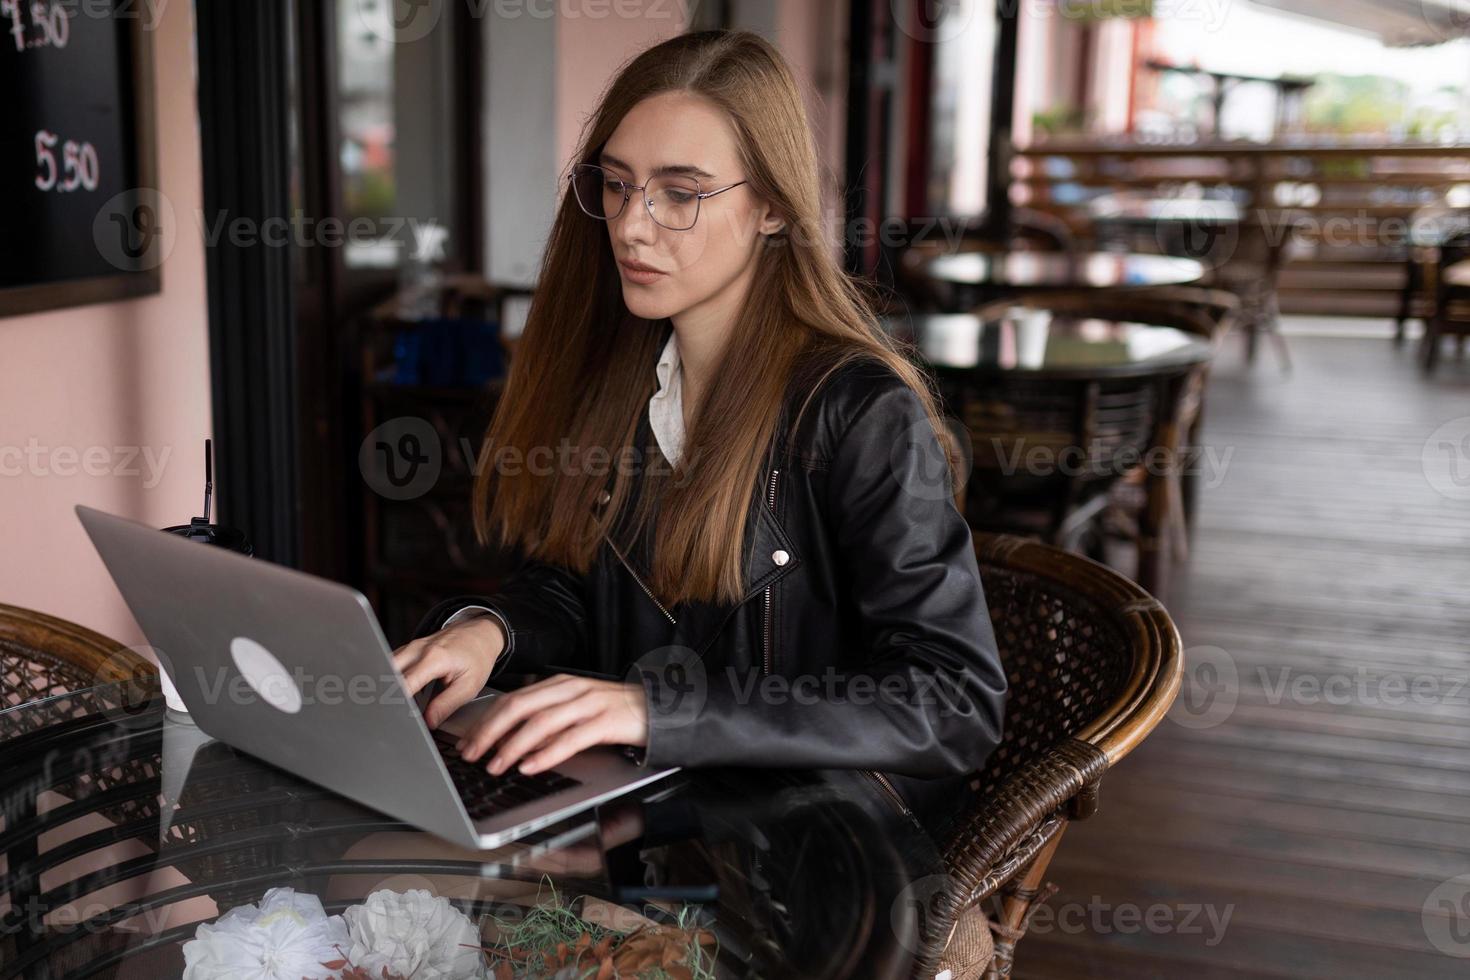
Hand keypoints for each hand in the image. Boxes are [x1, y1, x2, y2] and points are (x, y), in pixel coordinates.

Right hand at [391, 614, 506, 728]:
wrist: (480, 634)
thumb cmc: (477, 657)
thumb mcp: (469, 686)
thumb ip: (447, 705)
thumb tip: (429, 722)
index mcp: (434, 658)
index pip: (405, 683)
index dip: (396, 702)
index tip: (393, 716)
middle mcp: (418, 649)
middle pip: (387, 673)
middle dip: (384, 693)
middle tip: (388, 713)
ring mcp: (411, 647)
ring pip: (386, 668)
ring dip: (386, 686)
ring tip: (393, 704)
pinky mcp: (408, 650)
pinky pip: (392, 664)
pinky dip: (390, 679)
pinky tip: (398, 692)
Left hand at [455, 675, 647, 776]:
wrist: (661, 710)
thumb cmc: (616, 714)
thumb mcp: (576, 713)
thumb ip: (548, 724)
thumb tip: (511, 745)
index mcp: (559, 685)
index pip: (513, 700)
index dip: (486, 722)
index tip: (467, 743)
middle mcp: (571, 689)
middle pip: (520, 707)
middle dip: (490, 732)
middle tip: (471, 755)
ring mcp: (589, 703)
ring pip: (541, 722)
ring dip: (513, 745)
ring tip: (496, 765)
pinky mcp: (607, 721)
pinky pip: (570, 738)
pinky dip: (547, 753)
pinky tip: (531, 766)